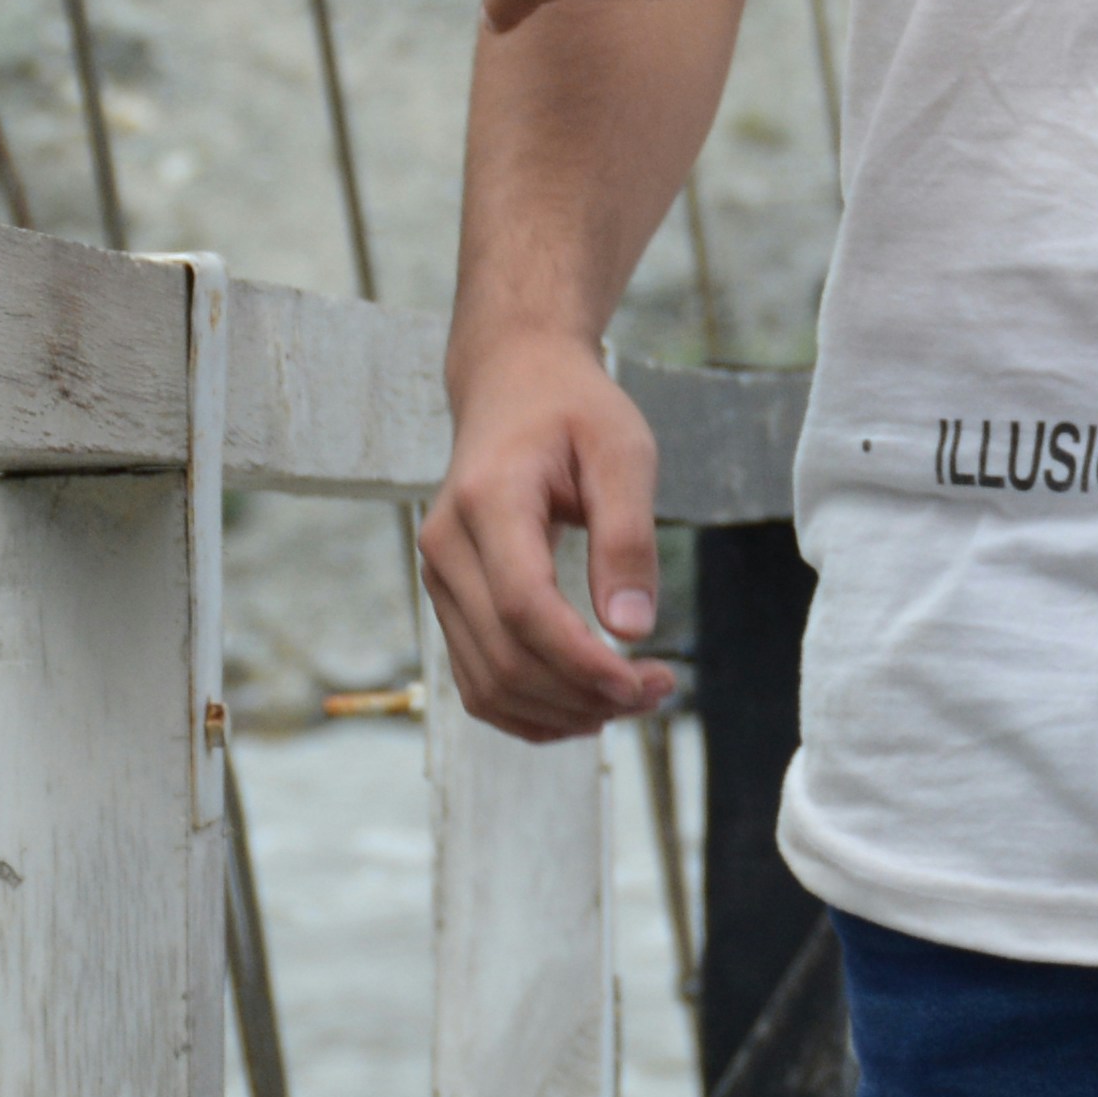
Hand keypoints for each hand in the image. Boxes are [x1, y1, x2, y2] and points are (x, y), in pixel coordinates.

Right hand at [416, 327, 680, 738]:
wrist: (513, 384)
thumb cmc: (574, 410)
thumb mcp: (623, 451)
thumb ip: (627, 536)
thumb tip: (632, 628)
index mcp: (487, 500)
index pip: (522, 607)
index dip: (580, 661)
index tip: (642, 681)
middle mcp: (446, 546)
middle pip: (504, 657)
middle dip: (584, 694)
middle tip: (659, 691)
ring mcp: (438, 577)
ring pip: (487, 683)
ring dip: (562, 712)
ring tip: (634, 699)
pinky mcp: (448, 599)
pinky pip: (479, 679)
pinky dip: (531, 710)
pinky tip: (588, 706)